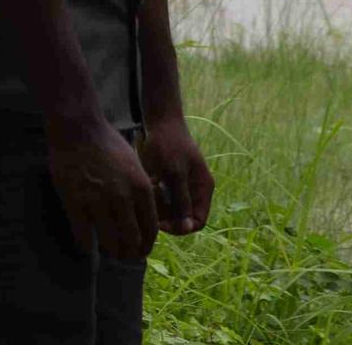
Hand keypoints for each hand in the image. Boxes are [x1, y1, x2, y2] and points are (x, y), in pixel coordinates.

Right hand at [47, 117, 159, 258]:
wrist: (80, 131)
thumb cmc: (110, 145)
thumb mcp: (136, 165)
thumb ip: (141, 190)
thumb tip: (146, 216)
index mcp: (142, 187)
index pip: (150, 227)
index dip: (147, 244)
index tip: (143, 251)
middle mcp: (123, 197)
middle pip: (131, 238)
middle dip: (130, 253)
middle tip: (126, 257)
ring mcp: (98, 201)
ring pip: (108, 240)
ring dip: (111, 252)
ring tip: (110, 254)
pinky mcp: (75, 202)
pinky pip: (83, 234)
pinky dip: (86, 245)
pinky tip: (87, 248)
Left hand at [140, 114, 214, 235]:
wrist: (160, 123)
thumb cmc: (169, 146)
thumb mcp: (175, 174)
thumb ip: (182, 201)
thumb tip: (189, 228)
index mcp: (204, 189)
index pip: (197, 222)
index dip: (179, 227)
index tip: (159, 221)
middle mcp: (196, 191)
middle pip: (183, 218)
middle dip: (166, 216)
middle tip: (150, 203)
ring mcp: (184, 187)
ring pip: (172, 211)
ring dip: (159, 207)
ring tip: (148, 190)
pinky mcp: (172, 183)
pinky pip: (164, 201)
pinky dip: (155, 198)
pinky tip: (148, 185)